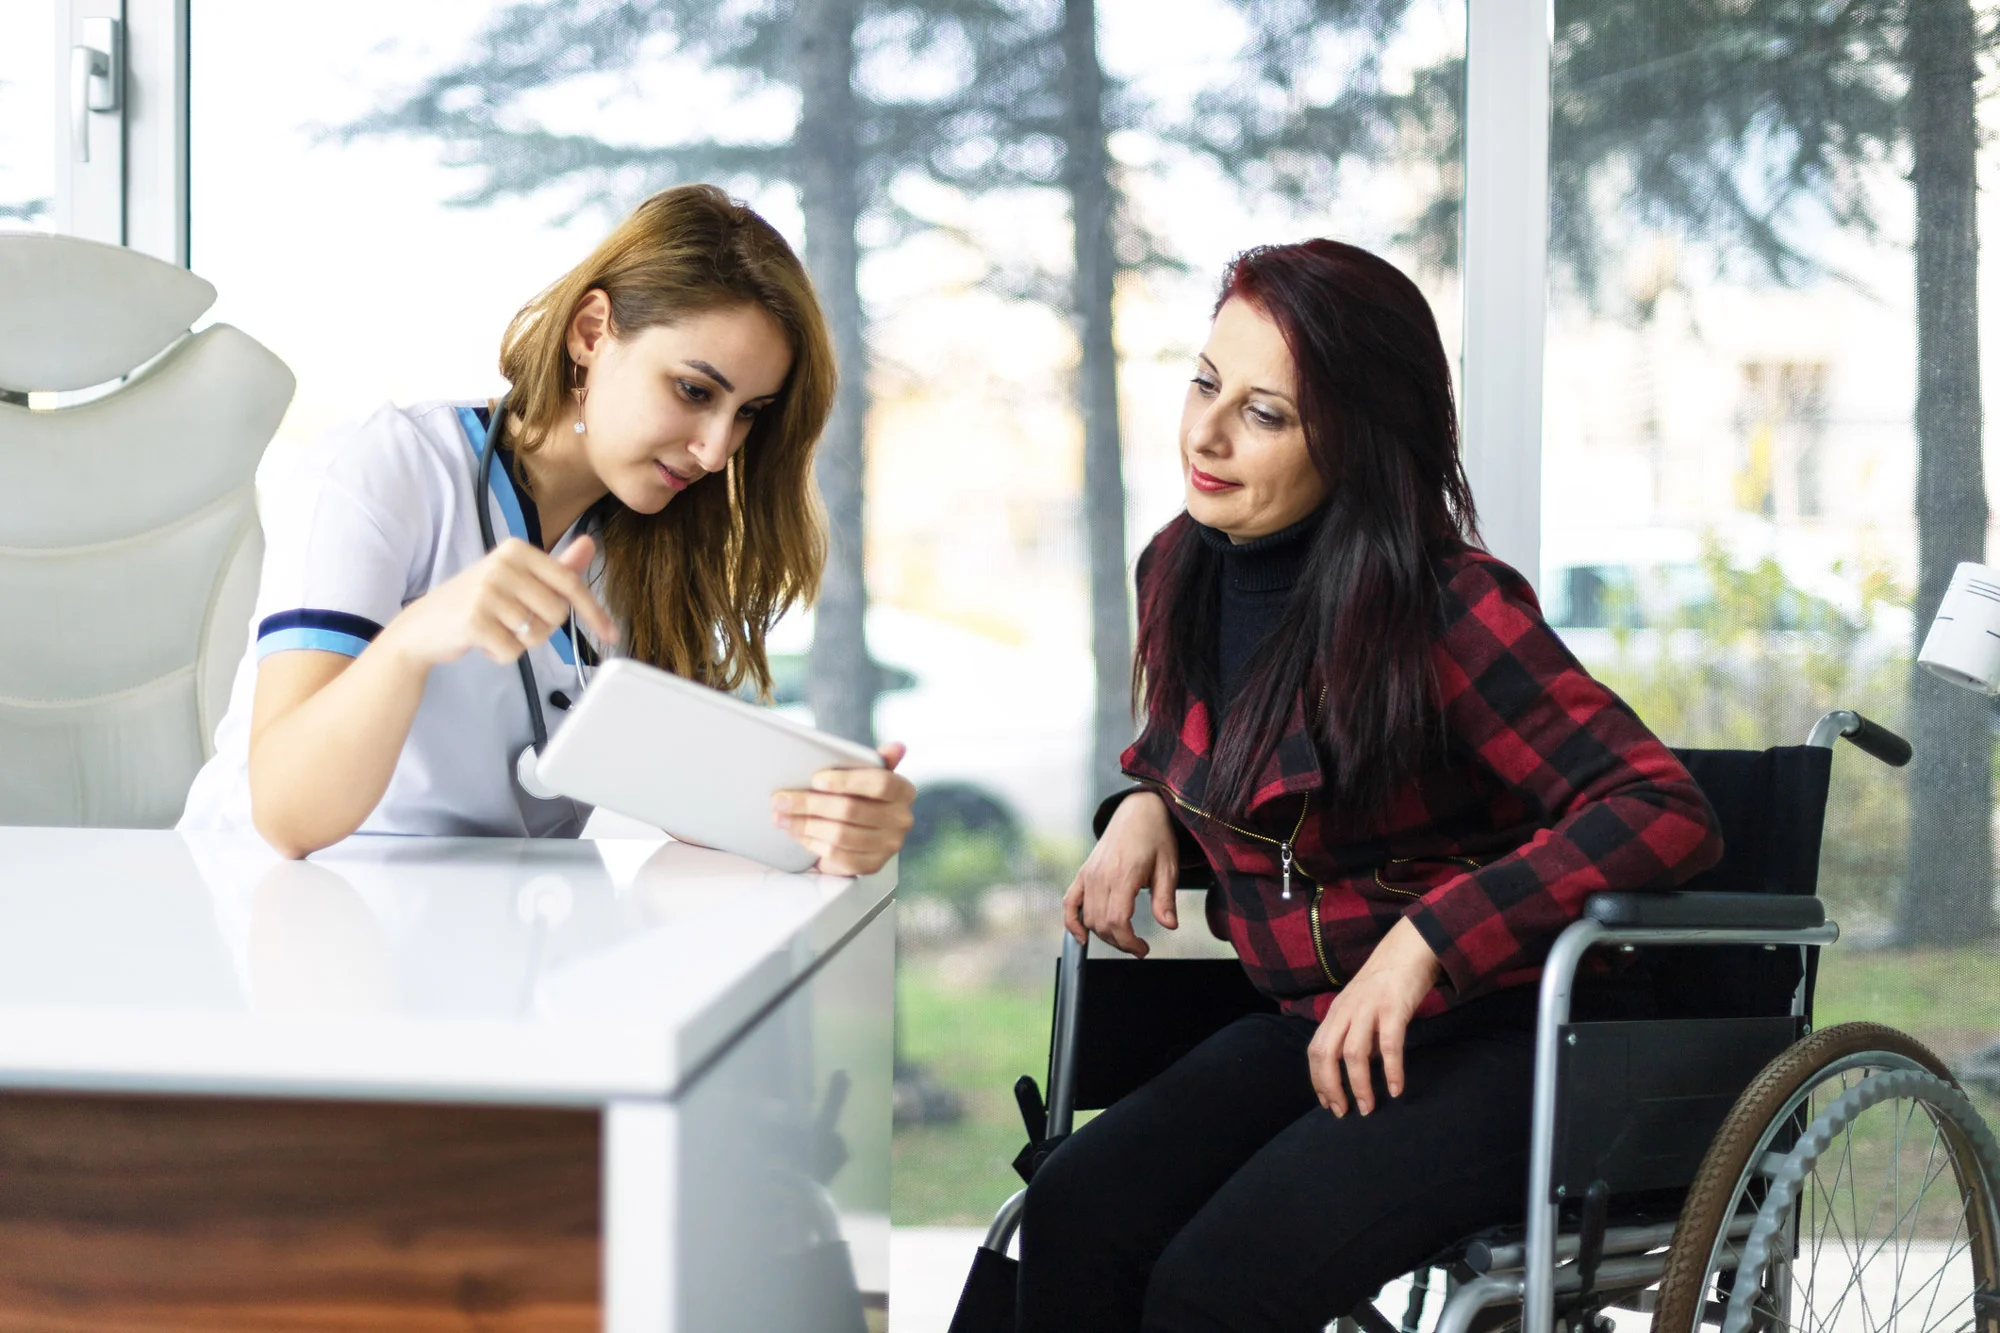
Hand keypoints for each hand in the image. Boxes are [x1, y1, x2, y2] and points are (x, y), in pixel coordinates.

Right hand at [378, 535, 616, 670]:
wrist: (424, 626)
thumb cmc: (476, 602)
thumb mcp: (517, 578)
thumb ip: (556, 565)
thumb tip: (589, 544)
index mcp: (517, 550)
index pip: (570, 583)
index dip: (594, 612)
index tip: (612, 633)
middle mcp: (502, 564)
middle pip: (557, 613)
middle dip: (542, 628)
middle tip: (514, 622)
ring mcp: (486, 591)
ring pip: (536, 635)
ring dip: (521, 642)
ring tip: (496, 629)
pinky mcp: (474, 620)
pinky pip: (513, 652)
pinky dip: (502, 655)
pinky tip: (483, 641)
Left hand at [773, 742, 916, 876]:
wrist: (868, 829)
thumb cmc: (864, 796)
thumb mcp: (870, 774)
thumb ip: (877, 760)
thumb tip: (896, 747)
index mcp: (904, 791)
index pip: (879, 783)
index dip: (846, 781)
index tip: (815, 779)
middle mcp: (901, 820)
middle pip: (851, 810)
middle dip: (810, 804)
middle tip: (781, 800)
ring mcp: (888, 846)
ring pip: (840, 835)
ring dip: (805, 825)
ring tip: (782, 817)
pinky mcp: (872, 865)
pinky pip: (838, 856)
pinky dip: (813, 844)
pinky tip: (798, 834)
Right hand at [1063, 790, 1178, 957]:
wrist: (1138, 811)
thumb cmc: (1156, 836)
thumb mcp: (1168, 867)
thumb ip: (1165, 899)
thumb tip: (1169, 925)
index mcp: (1123, 875)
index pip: (1116, 921)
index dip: (1128, 942)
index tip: (1143, 949)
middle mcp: (1100, 876)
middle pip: (1101, 924)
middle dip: (1119, 942)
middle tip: (1138, 946)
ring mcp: (1088, 874)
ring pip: (1087, 917)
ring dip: (1103, 934)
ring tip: (1123, 937)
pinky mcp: (1083, 873)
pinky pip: (1069, 902)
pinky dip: (1072, 922)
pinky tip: (1082, 936)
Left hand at [1308, 917, 1440, 1116]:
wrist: (1408, 948)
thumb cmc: (1385, 982)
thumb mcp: (1360, 1007)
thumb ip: (1355, 1034)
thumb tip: (1357, 1069)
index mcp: (1335, 1012)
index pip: (1316, 1050)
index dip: (1318, 1080)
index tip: (1327, 1103)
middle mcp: (1346, 1011)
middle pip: (1326, 1054)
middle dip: (1331, 1088)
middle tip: (1343, 1112)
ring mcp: (1368, 1008)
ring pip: (1354, 1054)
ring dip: (1359, 1086)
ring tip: (1369, 1108)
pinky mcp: (1393, 1008)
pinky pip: (1389, 1045)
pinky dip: (1390, 1070)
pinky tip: (1395, 1089)